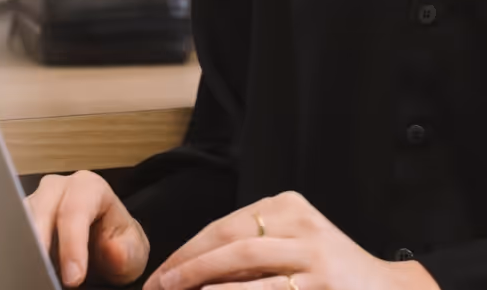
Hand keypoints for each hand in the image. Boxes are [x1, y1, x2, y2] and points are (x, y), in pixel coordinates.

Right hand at [25, 170, 149, 287]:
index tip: (74, 278)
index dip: (72, 244)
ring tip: (33, 276)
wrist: (103, 252)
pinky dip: (15, 255)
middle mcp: (57, 189)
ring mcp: (34, 204)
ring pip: (19, 222)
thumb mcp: (132, 250)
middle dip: (41, 247)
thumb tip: (112, 250)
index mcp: (88, 187)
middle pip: (40, 211)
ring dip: (25, 251)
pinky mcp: (18, 223)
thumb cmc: (116, 245)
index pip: (75, 209)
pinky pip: (9, 235)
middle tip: (44, 278)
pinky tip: (23, 271)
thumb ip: (127, 250)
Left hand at [143, 190, 438, 289]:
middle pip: (230, 237)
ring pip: (245, 258)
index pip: (225, 224)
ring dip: (202, 277)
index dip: (187, 250)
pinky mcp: (319, 284)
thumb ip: (253, 246)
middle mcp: (300, 223)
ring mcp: (312, 254)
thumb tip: (190, 271)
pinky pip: (267, 289)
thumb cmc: (328, 273)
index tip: (161, 274)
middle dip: (187, 263)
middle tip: (158, 286)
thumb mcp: (295, 244)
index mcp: (289, 206)